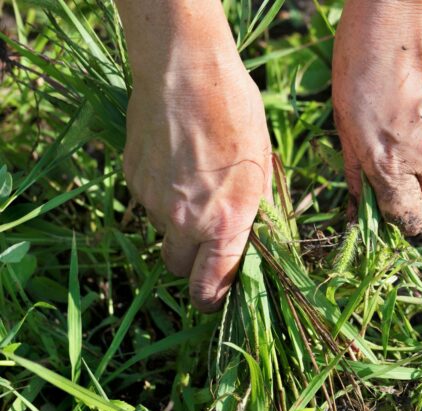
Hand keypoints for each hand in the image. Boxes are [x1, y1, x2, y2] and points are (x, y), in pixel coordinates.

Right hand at [124, 63, 270, 311]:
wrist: (186, 72)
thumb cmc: (236, 114)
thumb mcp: (262, 167)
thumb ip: (254, 212)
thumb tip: (252, 240)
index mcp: (226, 222)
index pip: (210, 287)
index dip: (213, 300)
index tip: (216, 297)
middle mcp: (185, 221)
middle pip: (179, 268)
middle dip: (192, 263)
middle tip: (208, 239)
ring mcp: (152, 201)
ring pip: (162, 232)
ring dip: (177, 223)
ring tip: (195, 182)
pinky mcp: (132, 179)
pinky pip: (147, 203)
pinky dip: (160, 195)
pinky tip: (176, 163)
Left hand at [332, 0, 421, 235]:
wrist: (402, 8)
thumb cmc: (359, 58)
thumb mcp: (343, 117)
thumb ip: (355, 166)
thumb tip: (358, 204)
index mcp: (389, 162)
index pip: (408, 218)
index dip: (405, 221)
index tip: (402, 215)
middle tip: (411, 179)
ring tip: (414, 118)